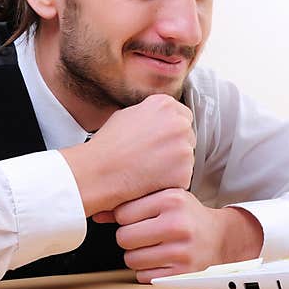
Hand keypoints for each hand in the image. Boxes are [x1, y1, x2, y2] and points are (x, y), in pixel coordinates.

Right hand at [60, 94, 195, 216]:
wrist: (100, 171)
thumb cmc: (108, 145)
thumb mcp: (126, 115)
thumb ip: (149, 113)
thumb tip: (158, 117)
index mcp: (166, 106)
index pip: (183, 115)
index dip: (171, 130)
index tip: (162, 140)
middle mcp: (179, 124)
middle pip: (187, 136)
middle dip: (175, 146)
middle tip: (154, 157)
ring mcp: (184, 149)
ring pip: (186, 158)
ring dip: (174, 165)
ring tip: (149, 169)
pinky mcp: (184, 172)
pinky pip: (183, 178)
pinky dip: (171, 182)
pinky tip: (151, 181)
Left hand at [96, 188, 263, 282]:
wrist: (220, 238)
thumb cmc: (187, 216)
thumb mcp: (164, 198)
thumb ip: (131, 203)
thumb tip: (97, 212)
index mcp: (172, 199)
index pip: (123, 213)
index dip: (126, 218)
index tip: (138, 218)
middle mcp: (177, 225)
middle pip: (123, 237)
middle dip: (129, 237)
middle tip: (145, 234)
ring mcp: (180, 252)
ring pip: (130, 259)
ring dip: (137, 255)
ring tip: (154, 246)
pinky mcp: (180, 274)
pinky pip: (142, 276)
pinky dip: (147, 270)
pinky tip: (161, 259)